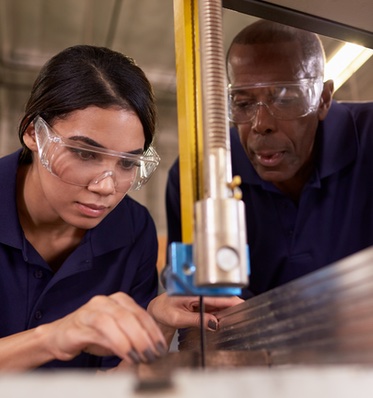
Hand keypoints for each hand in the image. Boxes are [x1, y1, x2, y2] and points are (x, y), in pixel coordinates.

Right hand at [41, 292, 167, 364]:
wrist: (60, 336)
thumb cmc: (92, 334)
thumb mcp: (118, 333)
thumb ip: (134, 335)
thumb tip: (155, 348)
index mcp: (120, 300)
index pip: (142, 314)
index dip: (154, 331)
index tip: (162, 347)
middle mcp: (107, 301)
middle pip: (132, 316)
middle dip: (146, 337)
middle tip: (153, 354)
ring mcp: (92, 309)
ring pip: (118, 320)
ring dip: (133, 340)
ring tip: (141, 356)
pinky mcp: (81, 322)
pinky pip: (102, 331)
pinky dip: (117, 343)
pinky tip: (125, 354)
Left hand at [147, 293, 243, 341]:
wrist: (157, 310)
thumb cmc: (163, 310)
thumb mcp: (177, 318)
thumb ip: (196, 320)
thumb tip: (214, 324)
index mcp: (194, 292)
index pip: (217, 296)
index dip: (232, 301)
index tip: (243, 306)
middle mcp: (200, 292)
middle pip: (222, 299)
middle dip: (232, 308)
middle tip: (240, 319)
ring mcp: (202, 297)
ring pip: (220, 304)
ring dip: (227, 312)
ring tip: (232, 321)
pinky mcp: (202, 302)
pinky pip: (215, 308)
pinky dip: (220, 315)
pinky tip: (222, 321)